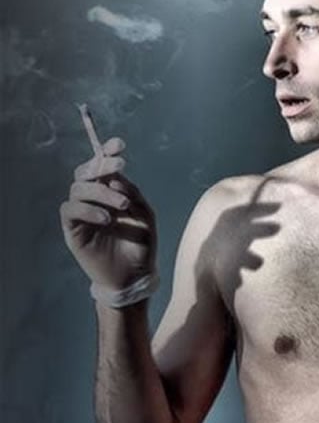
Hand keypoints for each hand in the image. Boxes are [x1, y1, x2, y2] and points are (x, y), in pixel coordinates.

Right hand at [60, 137, 156, 290]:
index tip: (119, 145)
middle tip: (119, 166)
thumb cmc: (140, 246)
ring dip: (101, 191)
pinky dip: (88, 210)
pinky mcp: (73, 230)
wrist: (133, 277)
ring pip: (78, 188)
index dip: (107, 151)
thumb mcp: (144, 216)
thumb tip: (115, 178)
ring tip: (122, 205)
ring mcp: (82, 213)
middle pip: (86, 172)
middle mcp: (93, 199)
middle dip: (101, 165)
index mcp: (111, 192)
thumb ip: (132, 194)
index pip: (103, 166)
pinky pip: (70, 210)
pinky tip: (106, 219)